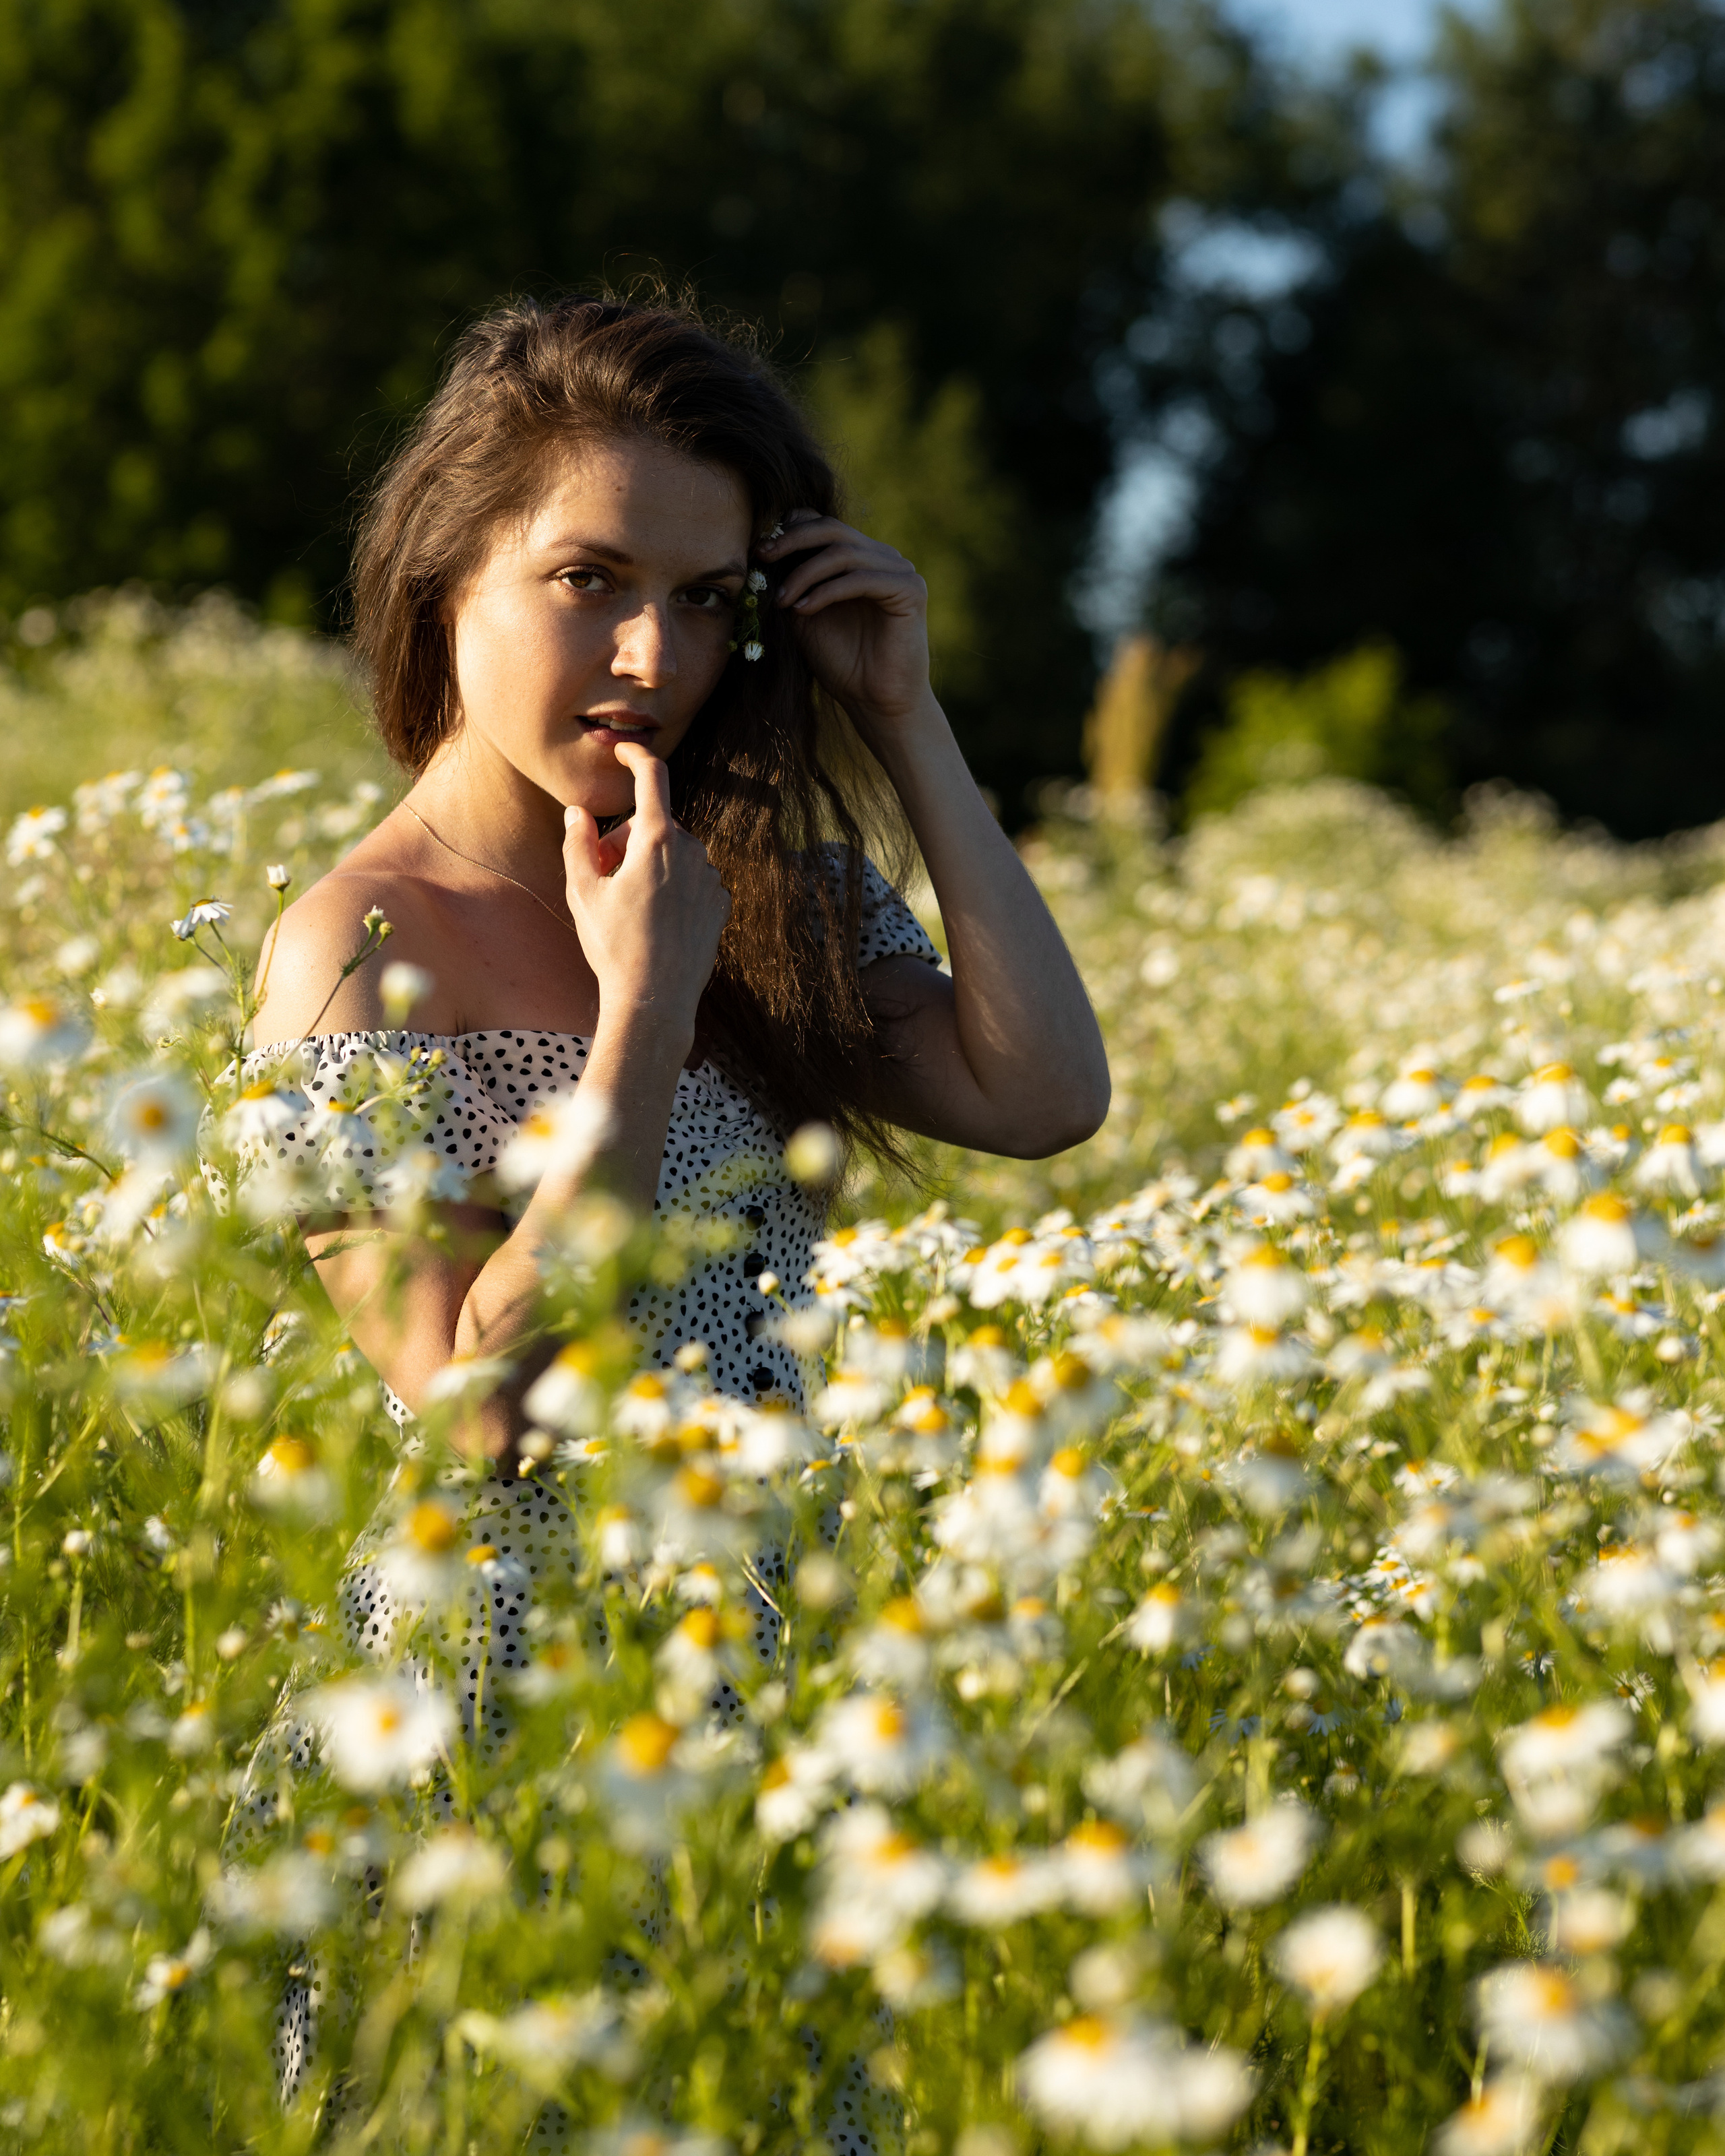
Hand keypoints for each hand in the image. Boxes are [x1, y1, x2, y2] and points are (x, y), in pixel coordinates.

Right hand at [561, 742, 730, 1045]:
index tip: (624, 751)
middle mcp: (691, 851)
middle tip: (603, 879)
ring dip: (649, 867)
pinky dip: (672, 889)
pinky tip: (656, 922)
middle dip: (626, 842)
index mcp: (657, 840)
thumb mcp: (582, 891)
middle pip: (653, 825)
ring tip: (629, 908)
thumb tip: (578, 812)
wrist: (654, 1000)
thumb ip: (577, 843)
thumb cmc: (613, 945)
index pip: (652, 778)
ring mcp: (710, 878)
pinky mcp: (720, 904)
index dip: (636, 757)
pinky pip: (691, 880)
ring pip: (673, 854)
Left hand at [758, 512, 933, 741]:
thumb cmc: (841, 664)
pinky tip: (803, 610)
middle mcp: (883, 558)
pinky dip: (827, 592)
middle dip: (792, 541)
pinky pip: (861, 578)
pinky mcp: (911, 590)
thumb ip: (793, 580)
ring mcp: (900, 571)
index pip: (824, 525)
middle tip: (763, 557)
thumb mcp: (804, 615)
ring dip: (805, 574)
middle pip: (832, 529)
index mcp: (861, 558)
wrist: (875, 703)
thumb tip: (762, 549)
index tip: (759, 552)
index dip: (790, 531)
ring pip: (844, 553)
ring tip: (782, 600)